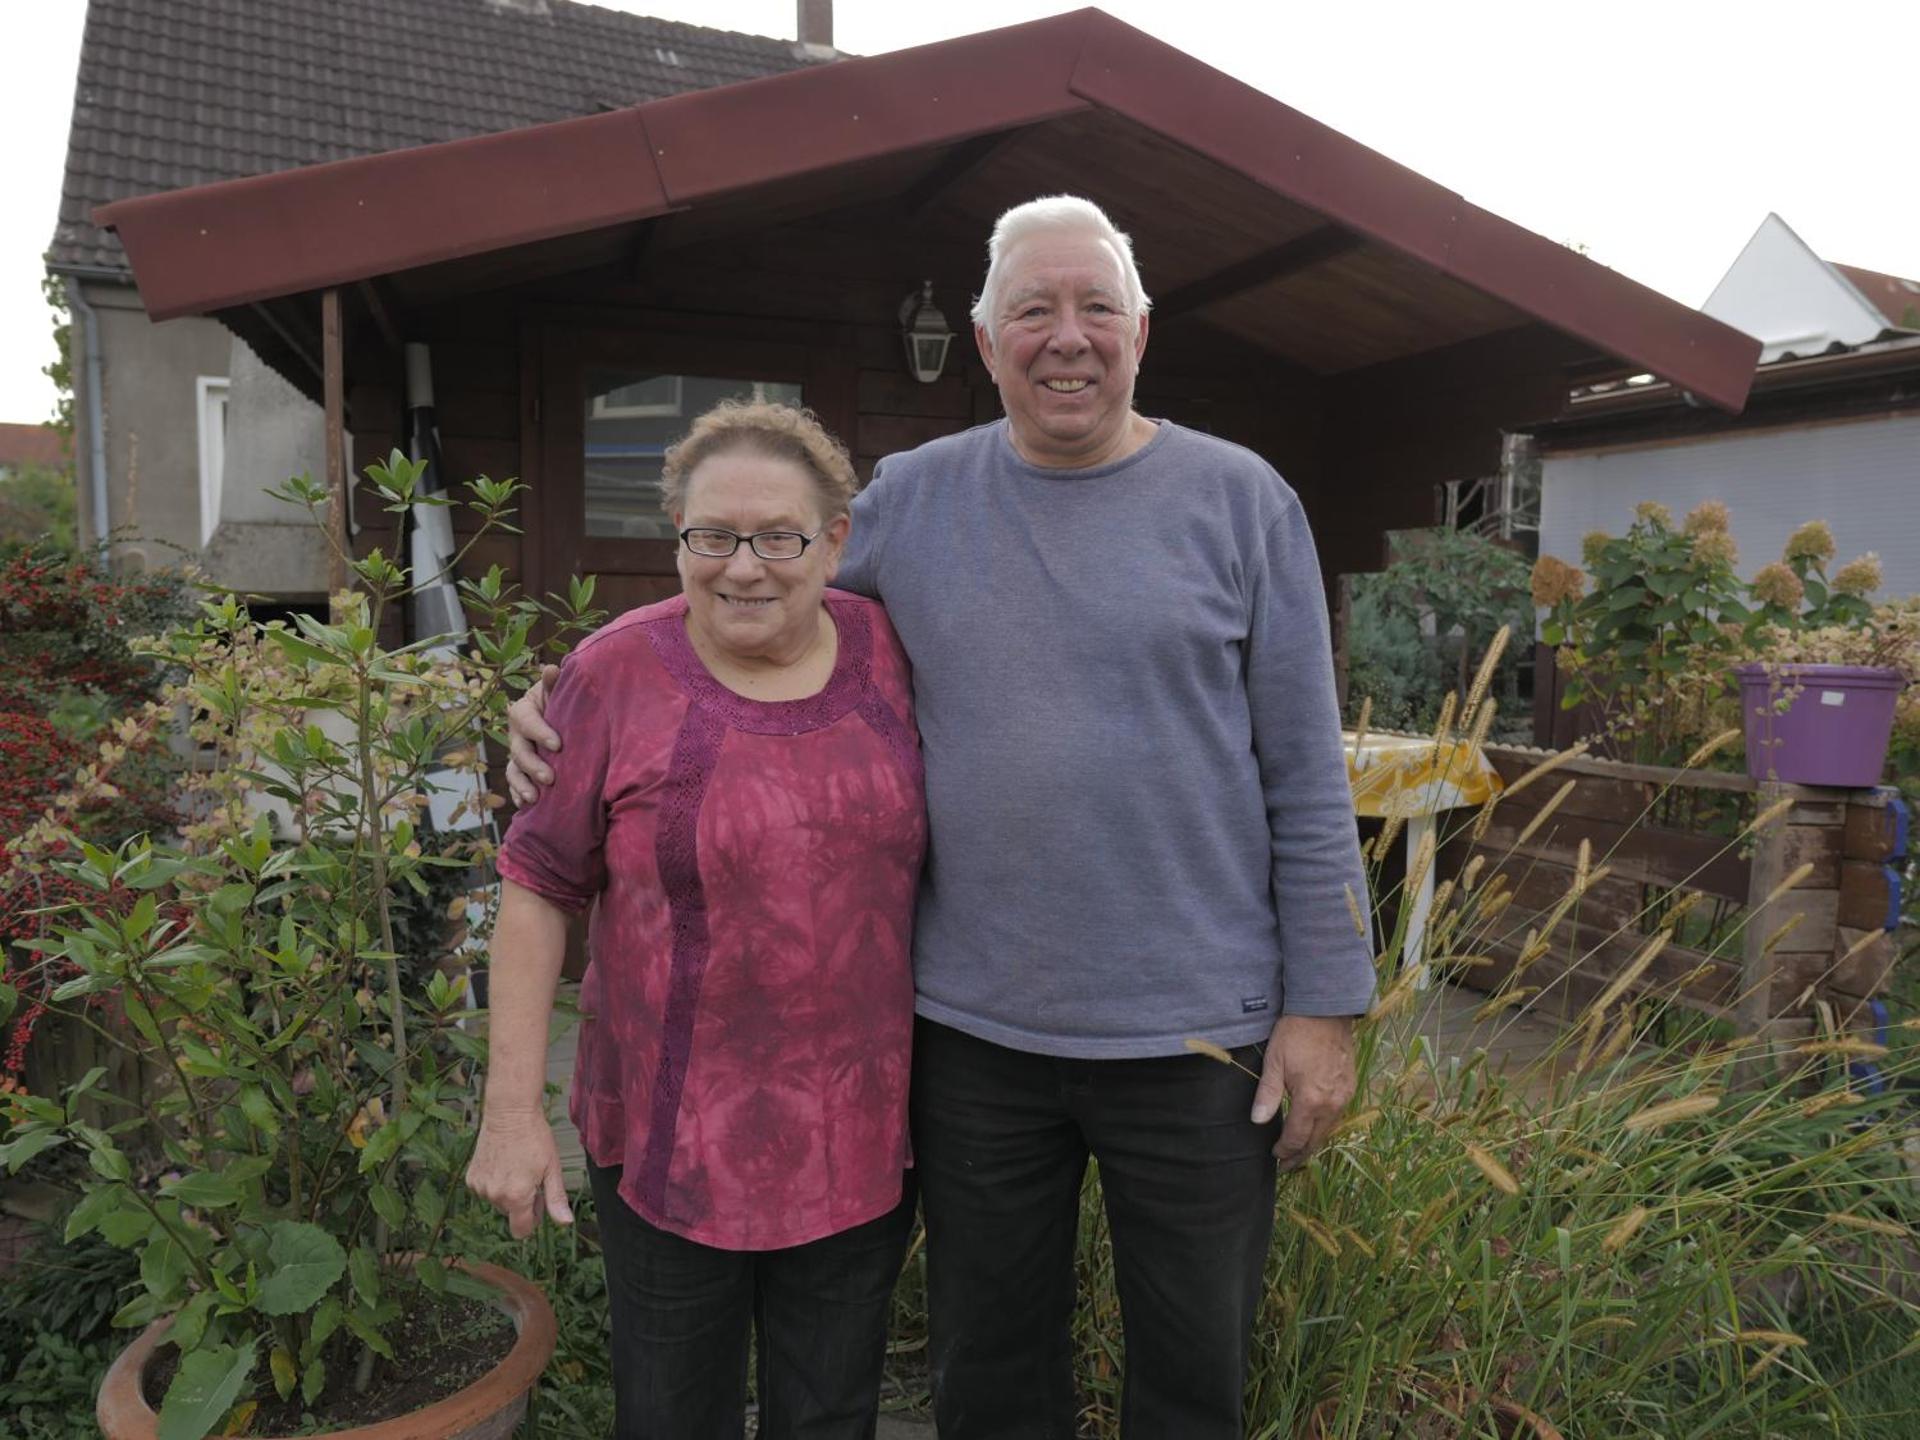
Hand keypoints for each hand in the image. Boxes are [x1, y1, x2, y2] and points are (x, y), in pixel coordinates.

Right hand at [466, 1110, 573, 1236]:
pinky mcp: (471, 1178)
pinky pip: (485, 1190)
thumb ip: (556, 1199)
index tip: (538, 1202)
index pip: (521, 1230)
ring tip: (515, 1166)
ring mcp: (480, 1187)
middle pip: (510, 1214)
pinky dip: (493, 1182)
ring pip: (497, 1201)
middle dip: (521, 1201)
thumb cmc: (534, 1138)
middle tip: (530, 1176)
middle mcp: (495, 1196)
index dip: (532, 1220)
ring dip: (506, 1191)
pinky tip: (501, 1163)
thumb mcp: (552, 1168)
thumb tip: (565, 1223)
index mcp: (516, 1197)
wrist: (509, 1113)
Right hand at [504, 664, 561, 805]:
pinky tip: (526, 806)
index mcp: (523, 711)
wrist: (559, 717)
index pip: (526, 720)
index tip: (558, 744)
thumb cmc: (560, 702)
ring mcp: (517, 754)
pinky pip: (515, 785)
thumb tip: (552, 668)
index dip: (539, 732)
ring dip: (522, 785)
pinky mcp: (521, 771)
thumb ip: (554, 683)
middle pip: (518, 750)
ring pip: (513, 770)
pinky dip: (519, 795)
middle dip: (533, 765)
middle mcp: (516, 734)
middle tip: (550, 778)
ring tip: (534, 798)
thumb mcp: (557, 691)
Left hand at [1251, 1014, 1356, 1172]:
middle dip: (1300, 1155)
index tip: (1274, 1156)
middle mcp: (1332, 1104)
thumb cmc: (1295, 1034)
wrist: (1324, 1011)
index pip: (1296, 1137)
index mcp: (1311, 1100)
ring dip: (1313, 1142)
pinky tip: (1313, 1128)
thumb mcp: (1274, 1062)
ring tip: (1298, 1151)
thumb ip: (1267, 1094)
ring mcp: (1344, 1096)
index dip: (1284, 1151)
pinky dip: (1324, 1127)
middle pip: (1315, 1141)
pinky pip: (1337, 1116)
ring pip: (1328, 1130)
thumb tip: (1258, 1121)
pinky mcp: (1350, 1088)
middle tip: (1286, 1165)